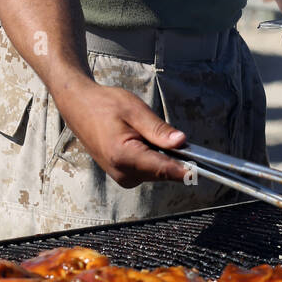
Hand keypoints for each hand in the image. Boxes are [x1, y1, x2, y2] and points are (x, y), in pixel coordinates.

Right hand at [58, 80, 189, 187]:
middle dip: (173, 155)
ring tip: (145, 132)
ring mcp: (122, 177)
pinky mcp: (123, 175)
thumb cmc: (104, 105)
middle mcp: (122, 173)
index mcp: (124, 157)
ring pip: (157, 171)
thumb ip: (158, 129)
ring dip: (161, 154)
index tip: (202, 169)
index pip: (163, 169)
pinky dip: (152, 156)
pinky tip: (141, 139)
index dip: (185, 169)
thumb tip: (182, 142)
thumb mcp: (135, 110)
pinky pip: (148, 170)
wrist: (79, 106)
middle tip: (169, 133)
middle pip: (163, 172)